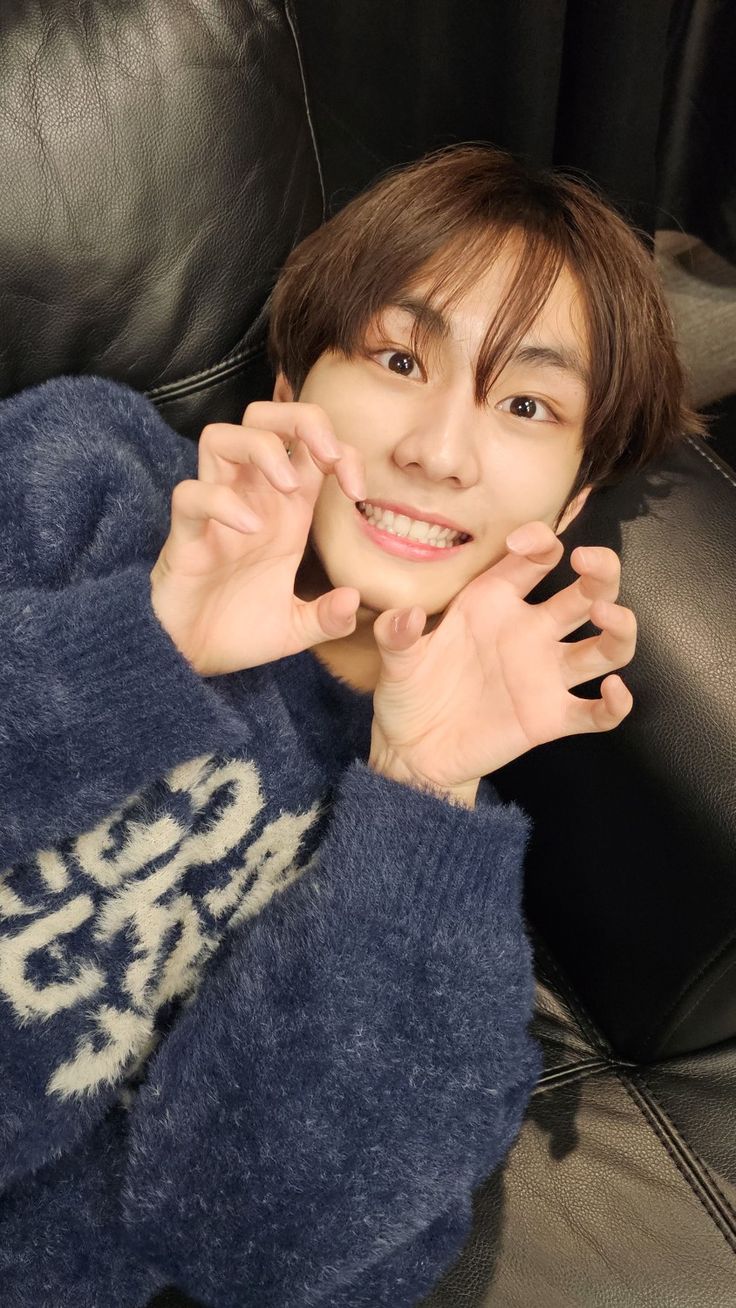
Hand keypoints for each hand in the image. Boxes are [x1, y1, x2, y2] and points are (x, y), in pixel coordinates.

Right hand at [150, 402, 364, 675]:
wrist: (190, 660)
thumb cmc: (237, 631)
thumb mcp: (295, 629)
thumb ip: (328, 617)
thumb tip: (354, 600)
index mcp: (284, 510)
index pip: (311, 447)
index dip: (343, 451)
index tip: (358, 491)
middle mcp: (249, 500)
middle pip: (264, 417)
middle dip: (302, 421)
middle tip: (329, 458)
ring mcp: (214, 513)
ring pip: (220, 437)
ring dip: (262, 447)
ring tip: (288, 486)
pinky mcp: (185, 535)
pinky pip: (191, 495)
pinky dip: (222, 501)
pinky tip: (250, 530)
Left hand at [369, 521, 636, 794]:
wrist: (412, 750)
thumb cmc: (409, 692)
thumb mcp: (396, 659)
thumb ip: (397, 634)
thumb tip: (405, 615)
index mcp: (496, 602)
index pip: (536, 557)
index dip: (539, 541)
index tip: (520, 544)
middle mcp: (530, 632)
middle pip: (587, 591)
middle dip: (601, 571)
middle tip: (588, 561)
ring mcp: (545, 675)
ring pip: (606, 647)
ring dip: (619, 628)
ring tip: (606, 614)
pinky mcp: (550, 719)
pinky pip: (596, 713)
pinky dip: (615, 705)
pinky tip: (613, 691)